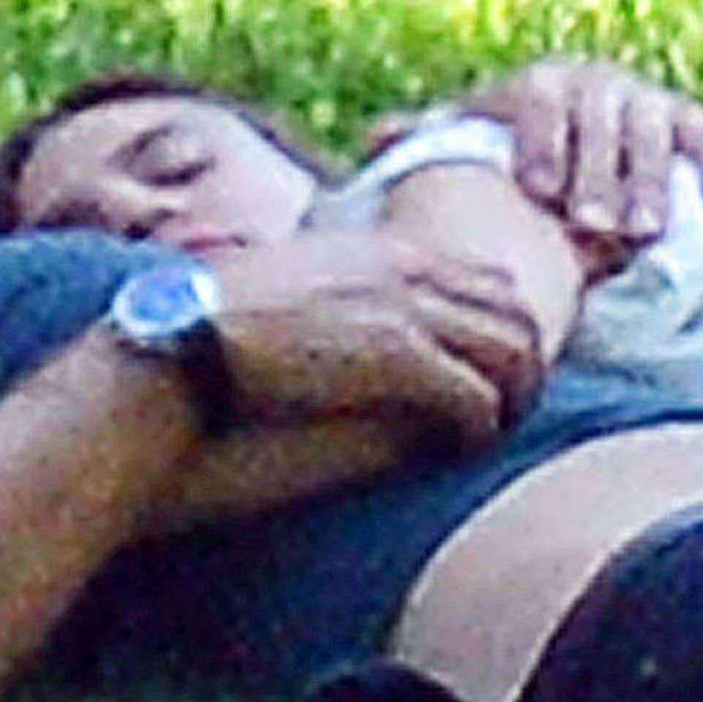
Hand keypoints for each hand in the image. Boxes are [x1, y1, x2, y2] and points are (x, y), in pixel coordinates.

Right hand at [205, 231, 549, 449]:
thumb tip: (348, 327)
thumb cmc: (213, 327)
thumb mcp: (286, 285)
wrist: (179, 344)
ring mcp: (404, 310)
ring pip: (512, 352)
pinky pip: (476, 397)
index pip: (487, 278)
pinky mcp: (396, 358)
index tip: (492, 371)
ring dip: (511, 399)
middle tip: (508, 412)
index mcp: (382, 252)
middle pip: (516, 311)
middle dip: (523, 364)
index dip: (502, 327)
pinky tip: (460, 449)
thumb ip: (336, 294)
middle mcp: (405, 271)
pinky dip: (478, 428)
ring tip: (489, 436)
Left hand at [426, 54, 702, 257]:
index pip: (539, 99)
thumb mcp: (471, 146)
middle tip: (593, 226)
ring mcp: (644, 99)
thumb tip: (376, 139)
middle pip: (601, 118)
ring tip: (646, 232)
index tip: (538, 190)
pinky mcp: (686, 122)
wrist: (576, 143)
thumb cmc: (514, 155)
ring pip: (653, 131)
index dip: (541, 140)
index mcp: (538, 84)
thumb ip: (429, 142)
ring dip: (652, 180)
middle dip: (598, 172)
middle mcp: (594, 82)